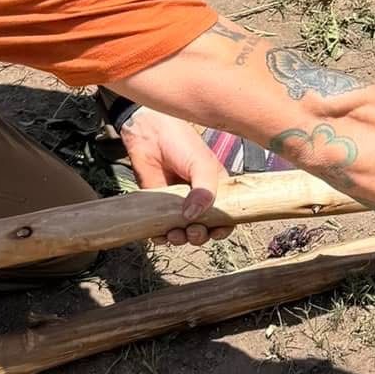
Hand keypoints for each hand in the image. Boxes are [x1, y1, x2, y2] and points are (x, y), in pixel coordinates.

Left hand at [119, 107, 231, 247]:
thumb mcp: (201, 163)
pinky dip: (162, 237)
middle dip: (200, 236)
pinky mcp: (157, 208)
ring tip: (175, 233)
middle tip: (192, 230)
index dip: (223, 228)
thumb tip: (193, 217)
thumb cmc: (180, 143)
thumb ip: (204, 189)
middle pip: (205, 229)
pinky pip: (162, 230)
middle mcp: (198, 200)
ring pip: (183, 233)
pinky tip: (160, 235)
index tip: (216, 232)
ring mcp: (178, 205)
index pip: (226, 216)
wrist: (148, 134)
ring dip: (181, 239)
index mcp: (216, 189)